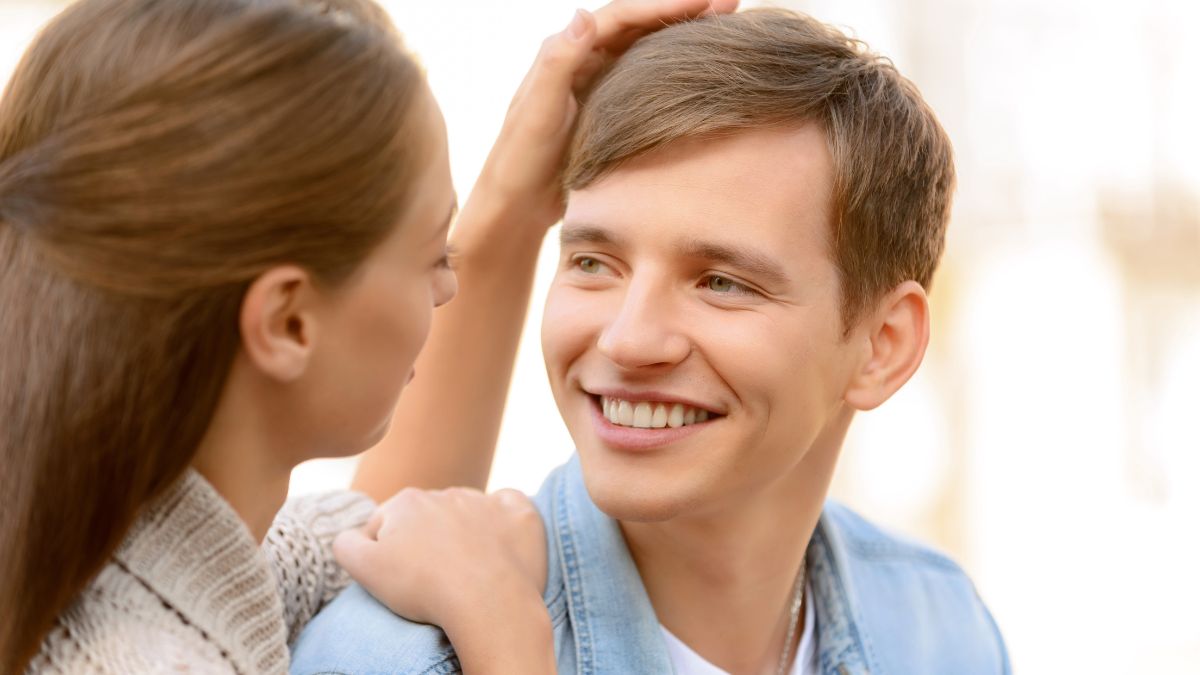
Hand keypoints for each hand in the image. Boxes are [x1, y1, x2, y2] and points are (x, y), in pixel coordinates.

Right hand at [333, 487, 546, 628]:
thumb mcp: (365, 568)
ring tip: (464, 570)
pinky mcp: (520, 515)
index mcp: (407, 501)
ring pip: (466, 513)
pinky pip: (509, 507)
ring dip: (462, 533)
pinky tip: (499, 543)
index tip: (398, 578)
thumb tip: (350, 536)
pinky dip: (504, 521)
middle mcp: (446, 493)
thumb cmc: (423, 586)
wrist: (487, 600)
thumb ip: (345, 544)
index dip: (385, 554)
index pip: (384, 525)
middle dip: (425, 542)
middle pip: (426, 518)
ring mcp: (486, 501)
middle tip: (431, 578)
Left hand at [465, 0, 739, 237]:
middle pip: (642, 22)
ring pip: (650, 45)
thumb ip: (557, 64)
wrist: (518, 201)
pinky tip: (704, 67)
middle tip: (733, 2)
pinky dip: (677, 64)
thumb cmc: (521, 159)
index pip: (624, 15)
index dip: (665, 3)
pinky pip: (650, 75)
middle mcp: (584, 56)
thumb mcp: (537, 113)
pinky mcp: (611, 105)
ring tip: (729, 24)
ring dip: (687, 32)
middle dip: (686, 9)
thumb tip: (583, 15)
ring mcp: (599, 79)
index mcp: (567, 49)